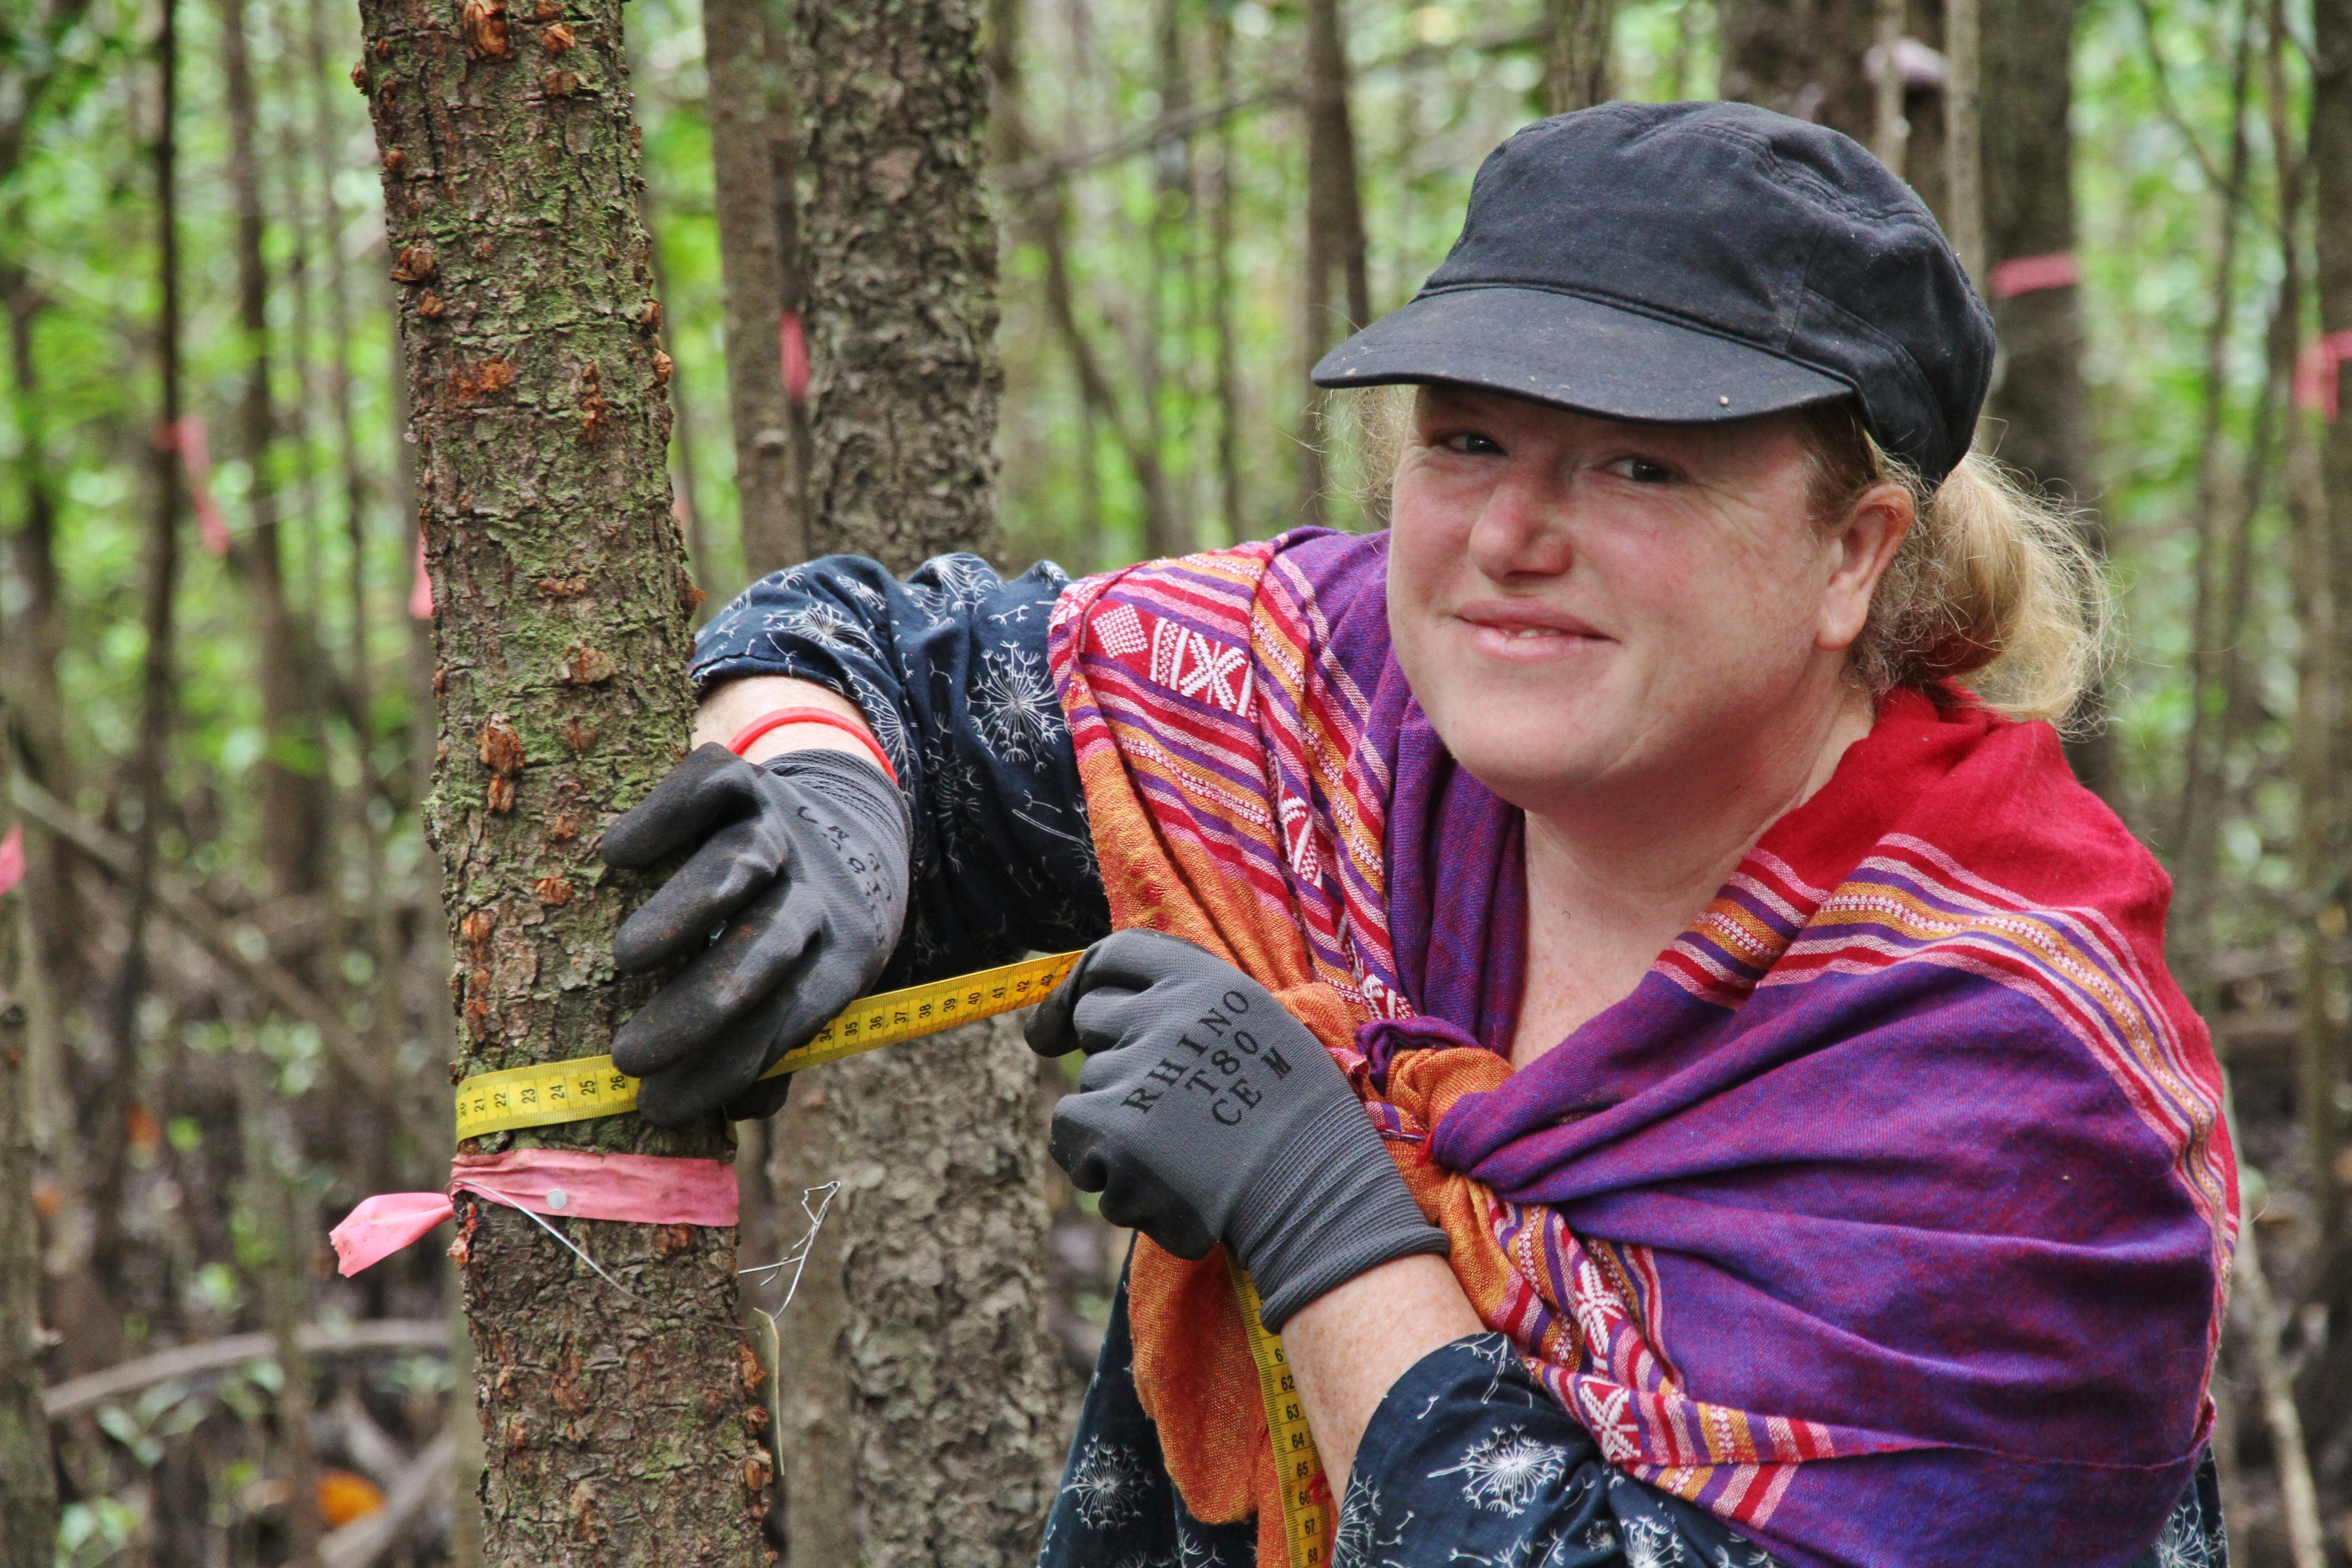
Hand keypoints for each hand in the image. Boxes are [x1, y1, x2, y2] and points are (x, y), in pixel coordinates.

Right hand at [600, 743, 908, 1123]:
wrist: (852, 827)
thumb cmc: (803, 937)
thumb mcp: (808, 993)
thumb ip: (774, 1047)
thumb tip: (737, 1111)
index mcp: (841, 960)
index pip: (792, 1019)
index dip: (730, 1064)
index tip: (659, 1107)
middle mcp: (816, 894)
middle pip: (770, 949)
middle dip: (703, 1007)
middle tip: (628, 1057)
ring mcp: (782, 831)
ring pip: (745, 865)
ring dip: (690, 912)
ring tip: (628, 957)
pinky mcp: (749, 781)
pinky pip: (715, 786)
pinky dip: (669, 813)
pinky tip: (617, 855)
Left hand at [1026, 929, 1447, 1330]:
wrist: (1311, 1193)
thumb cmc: (1294, 1120)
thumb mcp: (1259, 1032)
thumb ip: (1192, 1011)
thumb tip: (1101, 1008)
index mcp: (1206, 983)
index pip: (1116, 956)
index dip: (1086, 983)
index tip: (1070, 1016)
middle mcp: (1164, 1016)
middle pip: (1092, 1018)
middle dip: (1112, 1053)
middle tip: (1162, 1101)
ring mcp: (1133, 1072)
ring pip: (1090, 1087)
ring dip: (1117, 1121)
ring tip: (1183, 1151)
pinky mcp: (1109, 1131)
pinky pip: (1071, 1138)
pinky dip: (1100, 1164)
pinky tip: (1154, 1180)